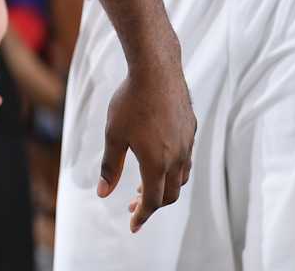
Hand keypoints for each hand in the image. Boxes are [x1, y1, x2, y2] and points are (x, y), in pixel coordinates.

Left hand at [99, 47, 193, 232]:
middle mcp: (177, 157)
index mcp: (157, 163)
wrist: (156, 70)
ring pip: (181, 176)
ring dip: (165, 186)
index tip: (132, 225)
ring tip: (146, 184)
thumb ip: (111, 166)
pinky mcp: (191, 128)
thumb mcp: (114, 135)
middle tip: (134, 205)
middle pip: (170, 194)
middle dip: (153, 204)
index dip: (142, 216)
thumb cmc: (130, 101)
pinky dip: (174, 168)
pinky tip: (160, 157)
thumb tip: (104, 193)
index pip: (152, 201)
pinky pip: (186, 157)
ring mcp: (188, 143)